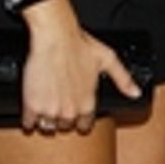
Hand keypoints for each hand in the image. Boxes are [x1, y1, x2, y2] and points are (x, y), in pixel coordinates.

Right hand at [20, 9, 143, 135]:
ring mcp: (50, 110)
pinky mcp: (32, 106)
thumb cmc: (80, 45)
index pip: (85, 125)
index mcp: (88, 103)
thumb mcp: (108, 59)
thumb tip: (135, 93)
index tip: (76, 114)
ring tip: (46, 105)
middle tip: (59, 104)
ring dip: (46, 119)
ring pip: (48, 126)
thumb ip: (123, 79)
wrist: (54, 37)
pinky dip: (29, 119)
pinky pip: (29, 123)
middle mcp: (70, 111)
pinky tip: (32, 111)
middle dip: (63, 117)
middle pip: (65, 126)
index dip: (80, 120)